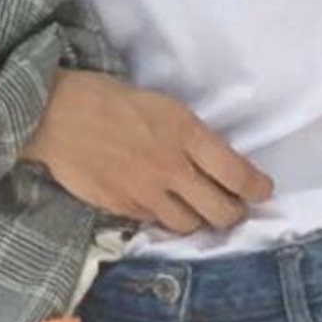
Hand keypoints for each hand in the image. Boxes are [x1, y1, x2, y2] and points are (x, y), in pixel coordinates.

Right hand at [21, 69, 273, 234]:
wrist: (58, 115)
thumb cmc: (107, 96)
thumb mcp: (159, 103)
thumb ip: (185, 133)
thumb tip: (207, 154)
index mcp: (185, 131)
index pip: (235, 172)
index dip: (256, 187)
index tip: (263, 189)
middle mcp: (172, 166)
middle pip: (220, 210)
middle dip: (235, 212)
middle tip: (235, 206)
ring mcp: (147, 192)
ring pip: (191, 224)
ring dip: (201, 219)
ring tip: (200, 210)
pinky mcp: (124, 209)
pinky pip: (157, 223)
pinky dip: (167, 218)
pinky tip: (165, 206)